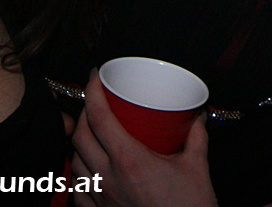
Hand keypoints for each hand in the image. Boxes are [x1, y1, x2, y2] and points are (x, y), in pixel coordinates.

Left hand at [70, 69, 216, 206]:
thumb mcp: (197, 166)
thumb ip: (196, 136)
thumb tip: (197, 115)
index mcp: (130, 160)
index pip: (99, 118)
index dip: (92, 92)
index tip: (95, 77)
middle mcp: (109, 178)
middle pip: (80, 137)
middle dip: (82, 114)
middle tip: (95, 103)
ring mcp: (101, 199)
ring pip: (73, 163)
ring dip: (78, 143)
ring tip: (90, 134)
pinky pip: (77, 190)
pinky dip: (78, 174)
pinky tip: (87, 169)